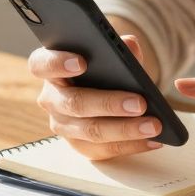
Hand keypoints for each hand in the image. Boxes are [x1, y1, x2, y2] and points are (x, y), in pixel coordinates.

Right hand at [28, 34, 162, 159]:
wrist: (107, 92)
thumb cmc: (104, 69)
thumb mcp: (111, 54)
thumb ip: (119, 48)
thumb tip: (130, 45)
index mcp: (50, 69)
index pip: (41, 64)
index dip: (58, 63)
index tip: (82, 62)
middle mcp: (51, 98)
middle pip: (74, 103)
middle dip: (109, 104)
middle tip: (140, 103)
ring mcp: (63, 125)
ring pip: (91, 131)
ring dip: (125, 129)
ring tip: (153, 125)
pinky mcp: (79, 146)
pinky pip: (104, 150)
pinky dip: (132, 145)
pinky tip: (153, 139)